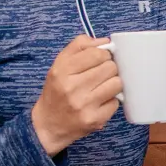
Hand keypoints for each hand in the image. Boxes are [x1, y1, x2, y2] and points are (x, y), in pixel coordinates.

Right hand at [30, 34, 120, 155]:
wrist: (48, 125)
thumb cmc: (57, 91)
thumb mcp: (60, 64)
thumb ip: (80, 46)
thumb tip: (105, 41)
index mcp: (62, 71)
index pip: (97, 53)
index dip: (103, 55)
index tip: (100, 60)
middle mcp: (71, 88)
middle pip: (110, 67)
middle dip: (109, 69)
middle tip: (100, 75)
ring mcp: (84, 105)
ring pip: (117, 83)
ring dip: (112, 84)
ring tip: (101, 88)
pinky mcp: (95, 120)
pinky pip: (116, 103)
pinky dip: (111, 101)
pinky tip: (99, 103)